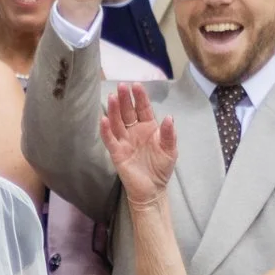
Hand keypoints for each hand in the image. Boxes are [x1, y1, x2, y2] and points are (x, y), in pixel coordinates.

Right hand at [100, 83, 177, 206]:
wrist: (152, 189)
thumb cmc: (162, 168)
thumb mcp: (170, 150)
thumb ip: (169, 134)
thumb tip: (169, 117)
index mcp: (149, 127)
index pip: (143, 108)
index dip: (139, 97)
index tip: (136, 85)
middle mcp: (134, 131)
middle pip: (128, 112)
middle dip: (124, 99)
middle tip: (121, 86)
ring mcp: (124, 141)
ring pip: (117, 122)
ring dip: (114, 110)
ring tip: (111, 97)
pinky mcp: (117, 152)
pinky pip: (110, 139)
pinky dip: (106, 130)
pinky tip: (103, 120)